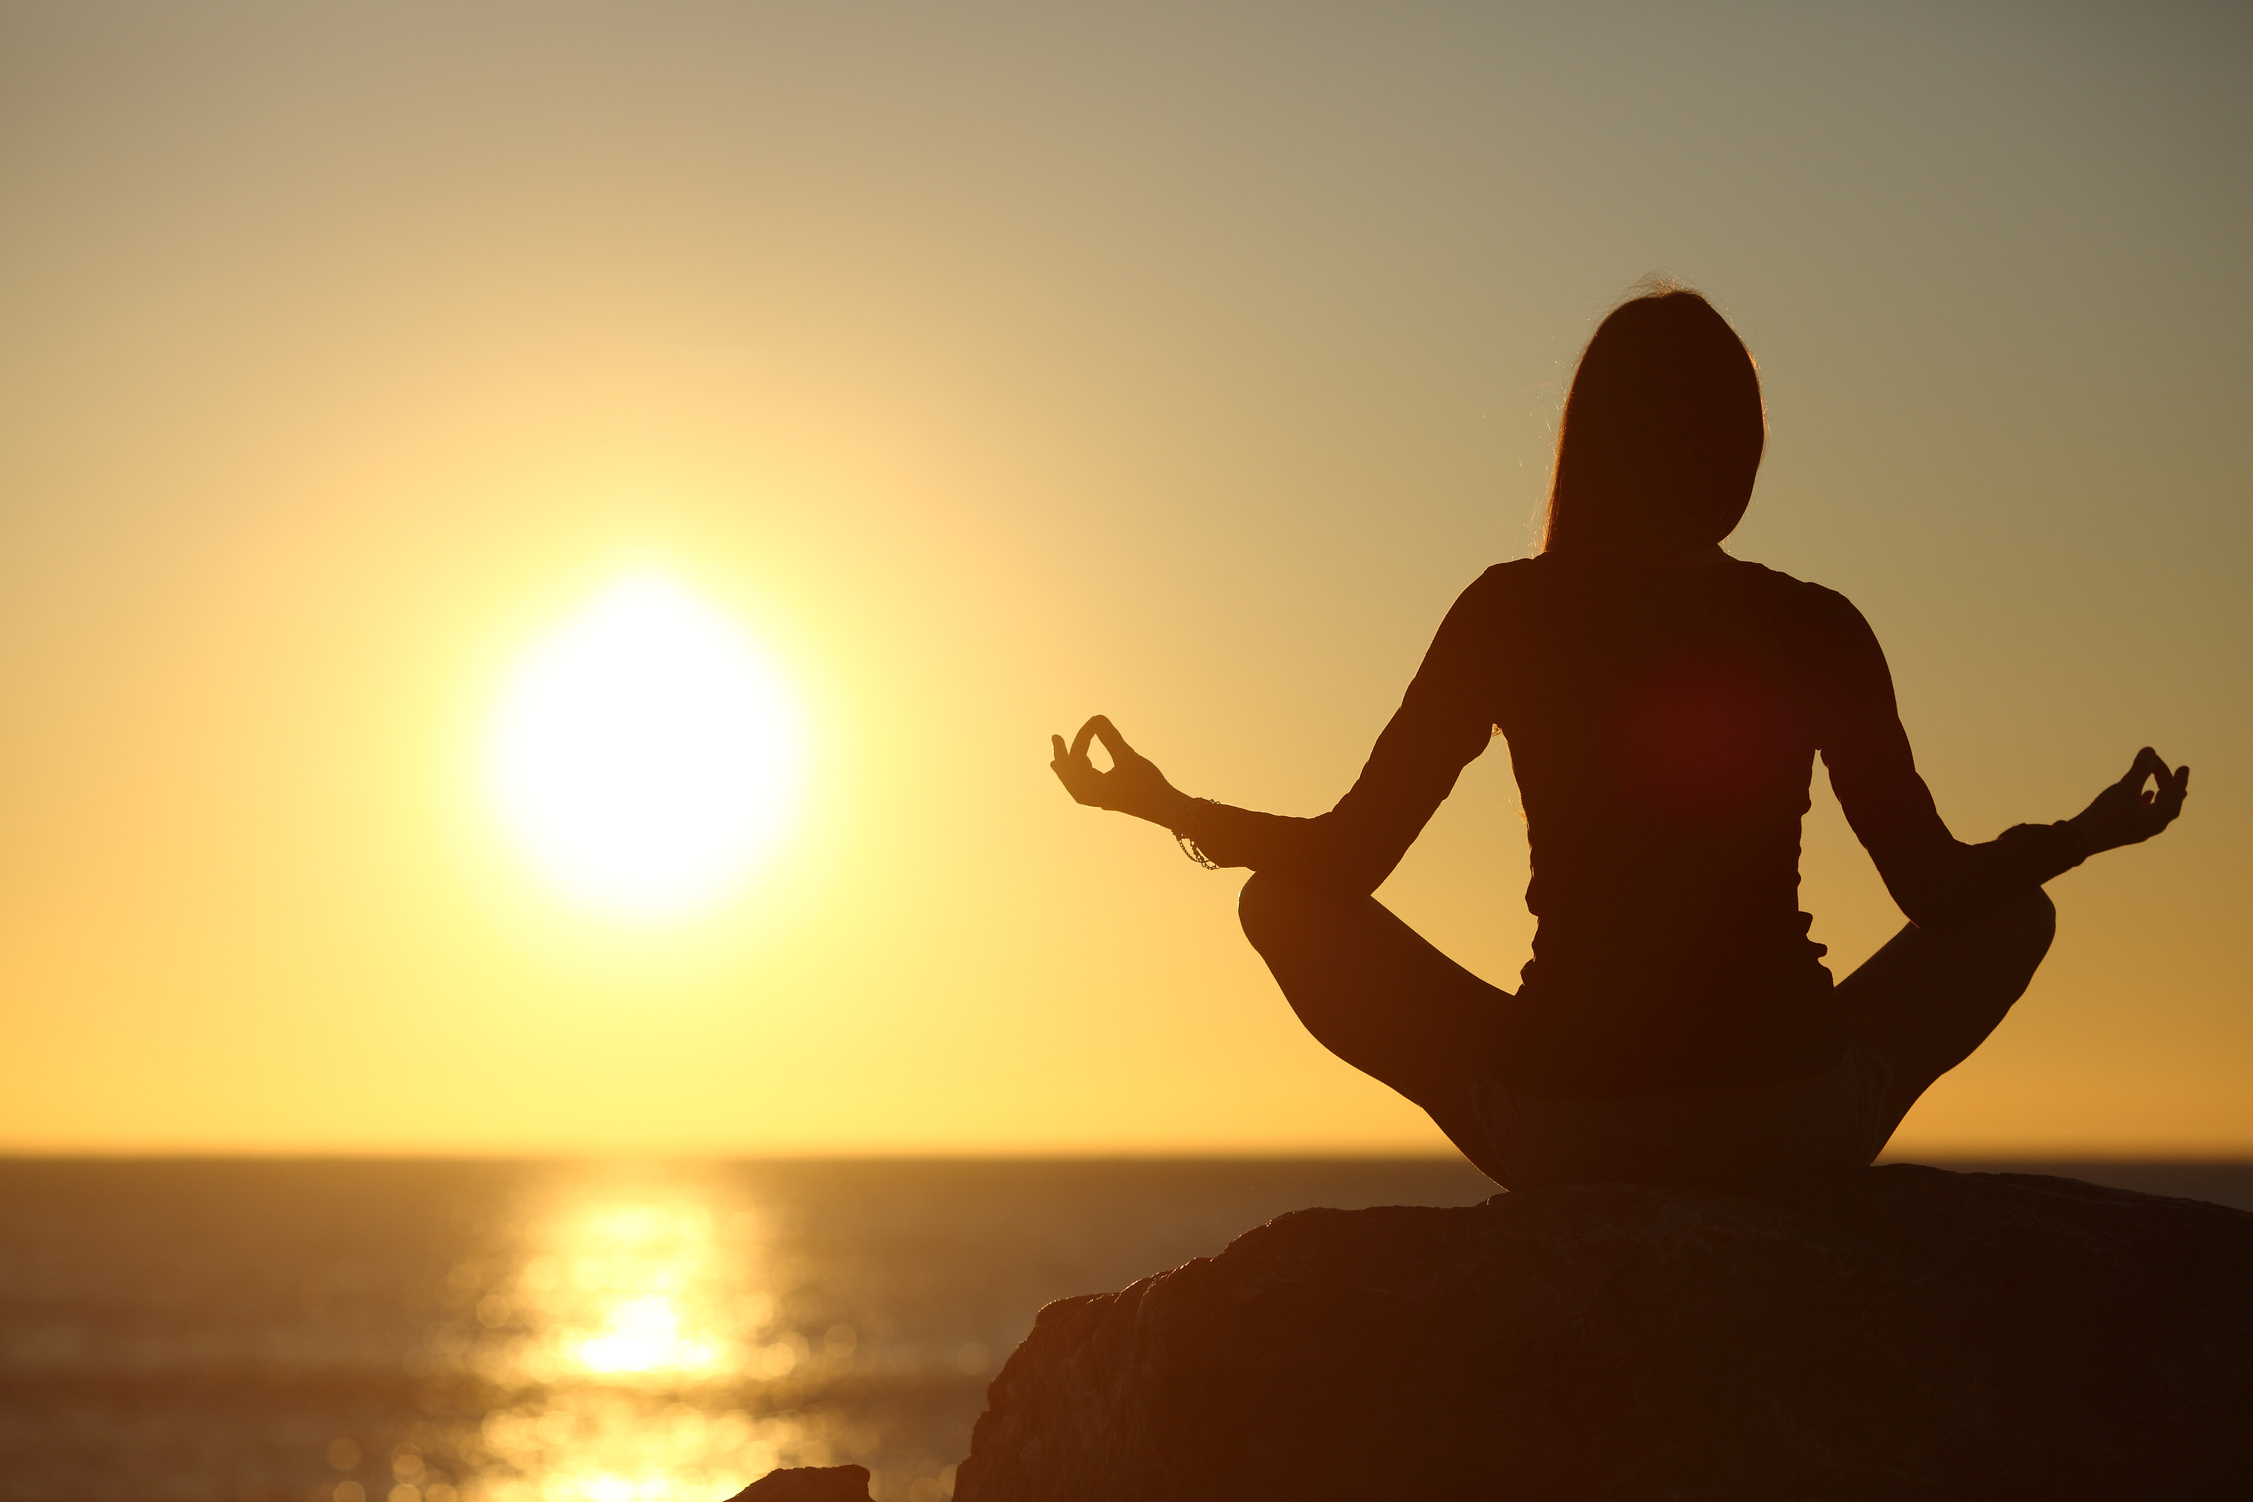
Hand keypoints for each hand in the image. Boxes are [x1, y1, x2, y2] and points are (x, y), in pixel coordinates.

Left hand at [1049, 715, 1184, 826]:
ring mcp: (1100, 800)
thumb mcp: (1128, 758)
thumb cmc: (1148, 785)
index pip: (1077, 757)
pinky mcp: (1110, 799)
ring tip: (1055, 762)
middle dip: (1061, 755)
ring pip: (1075, 784)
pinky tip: (1085, 774)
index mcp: (1090, 788)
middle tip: (1055, 737)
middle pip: (1068, 774)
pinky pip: (1085, 789)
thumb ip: (1111, 738)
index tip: (1095, 720)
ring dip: (1067, 769)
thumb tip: (1096, 718)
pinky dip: (1079, 778)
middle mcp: (1091, 797)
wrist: (1167, 810)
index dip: (1084, 735)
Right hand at [2068, 747, 2188, 856]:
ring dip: (2164, 794)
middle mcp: (2155, 826)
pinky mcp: (2127, 830)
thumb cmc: (2106, 814)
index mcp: (2159, 818)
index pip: (2169, 790)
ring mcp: (2141, 829)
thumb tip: (2151, 750)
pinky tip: (2145, 796)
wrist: (2081, 840)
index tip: (2150, 757)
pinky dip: (2148, 802)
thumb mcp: (2125, 789)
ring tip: (2168, 785)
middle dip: (2177, 784)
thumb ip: (2140, 769)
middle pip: (2172, 802)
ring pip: (2160, 809)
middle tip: (2184, 769)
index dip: (2163, 770)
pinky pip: (2146, 814)